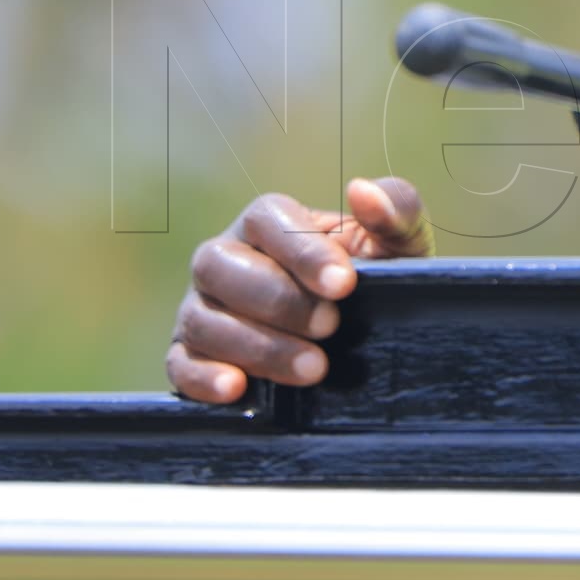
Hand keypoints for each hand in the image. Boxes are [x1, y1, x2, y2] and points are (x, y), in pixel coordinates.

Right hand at [165, 177, 430, 403]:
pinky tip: (237, 389)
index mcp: (268, 224)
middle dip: (278, 300)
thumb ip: (395, 210)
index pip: (266, 219)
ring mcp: (200, 309)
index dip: (301, 251)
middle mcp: (224, 260)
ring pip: (201, 318)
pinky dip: (203, 377)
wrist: (367, 343)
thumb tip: (363, 191)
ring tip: (313, 368)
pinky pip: (179, 366)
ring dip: (256, 345)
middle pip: (220, 266)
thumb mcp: (399, 245)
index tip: (344, 284)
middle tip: (331, 326)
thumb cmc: (378, 281)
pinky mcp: (191, 358)